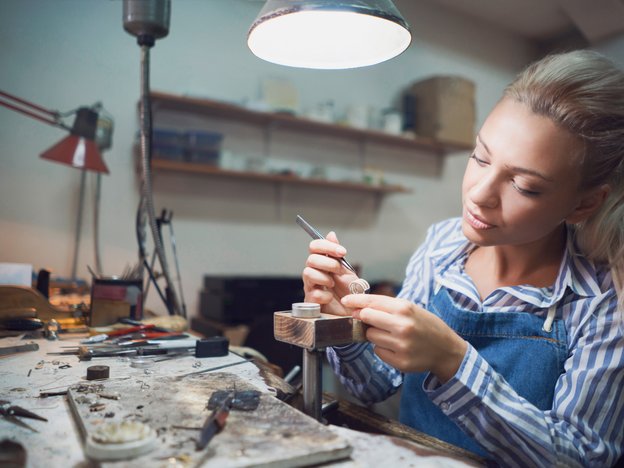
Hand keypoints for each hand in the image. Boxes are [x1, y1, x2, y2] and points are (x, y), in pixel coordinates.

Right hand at [302, 231, 358, 315]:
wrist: (353, 311)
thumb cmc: (349, 291)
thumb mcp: (347, 270)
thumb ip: (337, 253)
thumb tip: (331, 234)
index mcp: (321, 263)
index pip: (315, 247)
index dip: (327, 246)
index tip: (342, 252)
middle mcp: (313, 272)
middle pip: (311, 259)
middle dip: (328, 263)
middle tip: (339, 270)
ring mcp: (310, 286)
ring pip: (307, 273)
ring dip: (324, 277)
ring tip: (333, 285)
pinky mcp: (310, 301)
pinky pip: (313, 293)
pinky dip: (325, 295)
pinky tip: (330, 298)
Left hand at [342, 294, 466, 381]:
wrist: (446, 349)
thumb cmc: (426, 325)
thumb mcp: (410, 308)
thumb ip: (386, 307)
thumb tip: (358, 309)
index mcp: (404, 309)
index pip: (371, 302)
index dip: (355, 301)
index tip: (346, 301)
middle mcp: (402, 326)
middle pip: (366, 318)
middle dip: (365, 318)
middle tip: (372, 321)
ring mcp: (401, 345)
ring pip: (370, 336)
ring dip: (375, 335)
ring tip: (392, 335)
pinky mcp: (400, 362)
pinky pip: (378, 351)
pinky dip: (382, 349)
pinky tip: (397, 347)